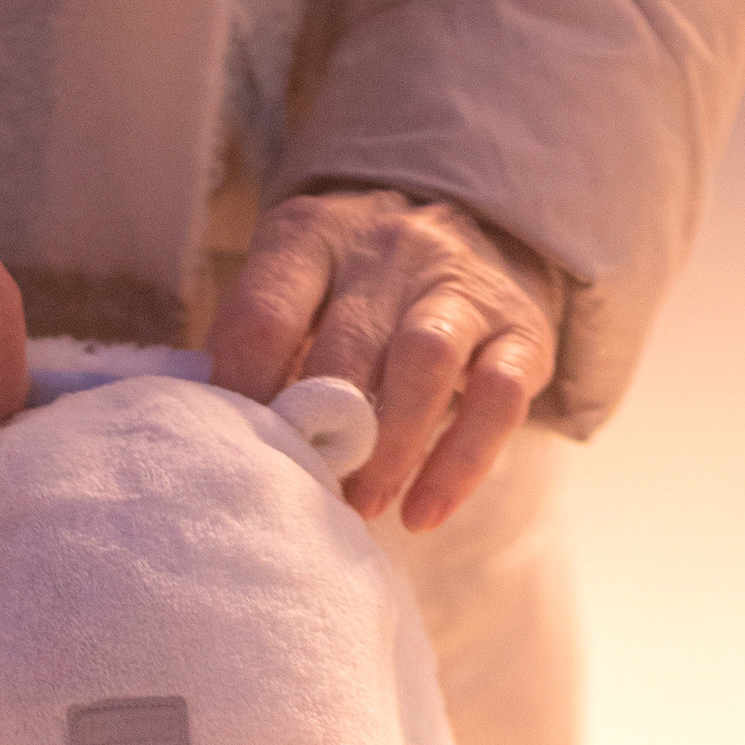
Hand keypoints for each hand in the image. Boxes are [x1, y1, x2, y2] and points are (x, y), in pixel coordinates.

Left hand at [209, 188, 563, 532]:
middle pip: (346, 346)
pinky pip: (496, 400)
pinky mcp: (521, 331)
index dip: (242, 394)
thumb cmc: (357, 290)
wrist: (473, 232)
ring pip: (424, 363)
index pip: (265, 315)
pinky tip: (423, 512)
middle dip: (321, 433)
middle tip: (302, 494)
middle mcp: (389, 248)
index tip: (236, 454)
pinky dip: (459, 464)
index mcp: (314, 236)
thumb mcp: (299, 290)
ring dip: (388, 449)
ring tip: (361, 506)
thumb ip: (261, 348)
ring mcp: (460, 286)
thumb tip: (223, 439)